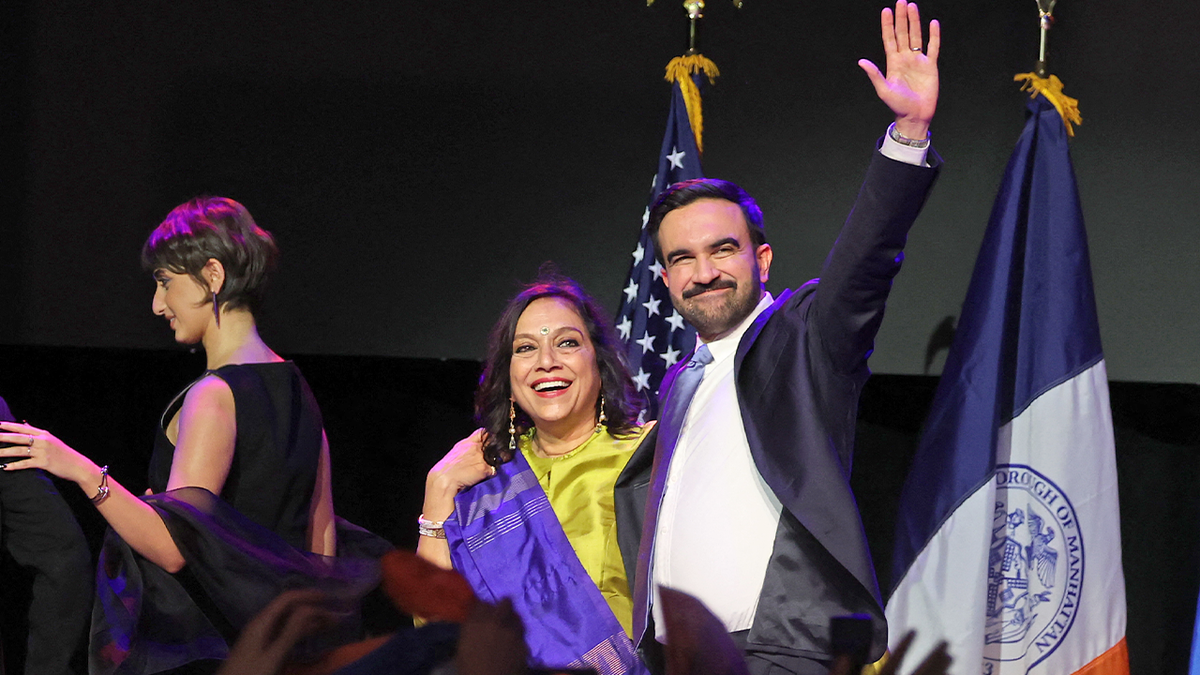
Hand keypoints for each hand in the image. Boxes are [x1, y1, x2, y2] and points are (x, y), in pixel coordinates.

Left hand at [0, 421, 97, 485]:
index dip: (10, 426)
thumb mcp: (52, 440)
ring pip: (19, 450)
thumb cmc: (64, 454)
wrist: (78, 466)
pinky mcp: (44, 463)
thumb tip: (24, 424)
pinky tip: (5, 467)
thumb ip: (37, 433)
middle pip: (19, 438)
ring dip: (4, 452)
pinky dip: (15, 465)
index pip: (23, 428)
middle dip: (3, 436)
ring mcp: (43, 452)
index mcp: (44, 434)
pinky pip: (26, 464)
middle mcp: (43, 441)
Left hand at [216, 589, 339, 674]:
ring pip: (288, 621)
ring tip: (329, 624)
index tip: (330, 598)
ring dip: (308, 620)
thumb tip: (310, 608)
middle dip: (312, 609)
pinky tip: (311, 635)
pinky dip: (300, 631)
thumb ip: (291, 631)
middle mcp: (262, 624)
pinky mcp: (262, 647)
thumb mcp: (274, 655)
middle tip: (335, 616)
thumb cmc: (251, 674)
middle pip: (289, 609)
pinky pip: (284, 632)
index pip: (288, 599)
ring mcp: (261, 636)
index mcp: (262, 621)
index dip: (308, 595)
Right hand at [423, 428, 495, 519]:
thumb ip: (466, 450)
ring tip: (487, 470)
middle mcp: (475, 447)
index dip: (489, 436)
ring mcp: (480, 457)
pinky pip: (493, 470)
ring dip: (495, 463)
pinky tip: (485, 478)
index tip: (492, 441)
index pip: (482, 432)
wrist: (443, 482)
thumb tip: (473, 451)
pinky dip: (492, 474)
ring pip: (495, 458)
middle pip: (492, 444)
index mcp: (466, 443)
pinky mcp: (484, 468)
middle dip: (495, 450)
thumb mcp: (455, 454)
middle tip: (495, 457)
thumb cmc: (446, 470)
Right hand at [455, 598, 528, 674]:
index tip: (479, 609)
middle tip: (499, 613)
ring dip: (513, 619)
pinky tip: (515, 642)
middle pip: (505, 603)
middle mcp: (496, 621)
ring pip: (517, 616)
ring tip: (509, 626)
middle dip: (502, 606)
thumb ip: (469, 632)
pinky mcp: (524, 643)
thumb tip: (473, 626)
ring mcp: (513, 631)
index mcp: (476, 622)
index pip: (480, 603)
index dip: (480, 606)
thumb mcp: (462, 649)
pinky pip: (522, 634)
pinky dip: (518, 636)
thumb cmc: (469, 669)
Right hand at [854, 631, 950, 674]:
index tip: (914, 630)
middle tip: (946, 642)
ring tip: (951, 658)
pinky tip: (949, 674)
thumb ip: (844, 671)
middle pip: (920, 672)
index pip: (894, 662)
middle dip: (934, 657)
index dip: (904, 645)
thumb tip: (845, 653)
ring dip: (941, 670)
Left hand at [858, 0, 939, 138]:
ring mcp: (918, 61)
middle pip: (903, 33)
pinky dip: (934, 36)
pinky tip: (933, 23)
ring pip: (916, 36)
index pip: (889, 39)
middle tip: (901, 2)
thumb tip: (861, 61)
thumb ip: (874, 74)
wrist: (915, 115)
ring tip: (912, 7)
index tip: (886, 11)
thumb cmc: (898, 105)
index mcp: (893, 63)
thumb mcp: (884, 90)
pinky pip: (933, 47)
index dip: (888, 25)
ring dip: (915, 22)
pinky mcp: (931, 66)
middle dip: (901, 18)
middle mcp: (905, 59)